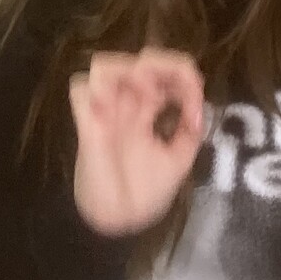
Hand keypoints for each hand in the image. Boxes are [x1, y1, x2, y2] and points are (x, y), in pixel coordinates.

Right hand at [69, 48, 206, 236]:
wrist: (122, 221)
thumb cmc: (146, 193)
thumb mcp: (179, 161)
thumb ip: (189, 133)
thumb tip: (200, 109)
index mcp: (148, 109)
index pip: (166, 72)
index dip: (184, 78)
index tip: (195, 107)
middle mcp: (126, 105)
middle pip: (139, 58)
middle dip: (162, 65)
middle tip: (174, 90)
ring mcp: (105, 112)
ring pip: (104, 64)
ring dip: (128, 70)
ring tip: (146, 94)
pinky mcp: (87, 125)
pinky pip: (80, 88)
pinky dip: (97, 88)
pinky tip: (116, 106)